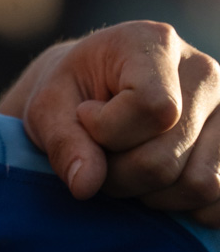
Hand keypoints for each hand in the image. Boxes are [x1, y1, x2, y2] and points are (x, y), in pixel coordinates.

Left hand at [0, 23, 219, 223]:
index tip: (84, 115)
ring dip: (150, 195)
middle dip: (118, 175)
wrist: (97, 94)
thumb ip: (63, 143)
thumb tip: (86, 186)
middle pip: (167, 158)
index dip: (107, 132)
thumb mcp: (47, 108)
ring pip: (199, 184)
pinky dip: (184, 209)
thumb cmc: (72, 96)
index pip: (154, 109)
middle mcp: (204, 71)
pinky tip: (157, 186)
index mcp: (155, 43)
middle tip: (99, 157)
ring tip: (127, 167)